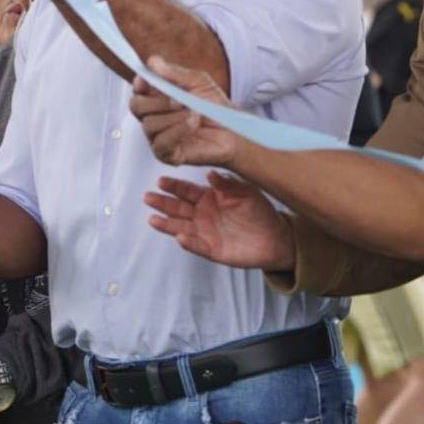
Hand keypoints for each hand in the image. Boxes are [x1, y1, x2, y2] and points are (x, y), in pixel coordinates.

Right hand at [130, 57, 237, 167]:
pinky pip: (160, 143)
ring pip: (149, 124)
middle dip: (158, 102)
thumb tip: (153, 62)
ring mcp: (157, 136)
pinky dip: (177, 132)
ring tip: (195, 114)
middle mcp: (153, 116)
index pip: (137, 90)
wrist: (233, 131)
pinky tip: (192, 125)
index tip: (146, 80)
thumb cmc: (214, 106)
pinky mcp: (166, 154)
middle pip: (136, 106)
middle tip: (179, 101)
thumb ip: (175, 73)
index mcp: (157, 97)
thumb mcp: (199, 82)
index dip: (139, 83)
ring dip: (174, 117)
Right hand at [144, 172, 295, 271]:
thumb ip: (227, 183)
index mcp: (208, 197)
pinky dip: (189, 243)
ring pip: (181, 227)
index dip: (173, 186)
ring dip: (167, 224)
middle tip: (148, 197)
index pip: (186, 190)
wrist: (275, 236)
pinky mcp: (212, 250)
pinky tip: (180, 237)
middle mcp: (202, 215)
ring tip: (153, 219)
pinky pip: (198, 246)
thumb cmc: (259, 210)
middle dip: (162, 203)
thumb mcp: (245, 191)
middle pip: (177, 208)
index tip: (160, 181)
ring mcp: (205, 233)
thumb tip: (210, 173)